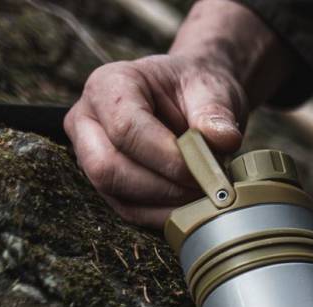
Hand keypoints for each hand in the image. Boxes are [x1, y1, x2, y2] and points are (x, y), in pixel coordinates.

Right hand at [63, 0, 289, 226]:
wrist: (194, 98)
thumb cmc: (196, 89)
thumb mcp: (212, 89)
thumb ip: (216, 113)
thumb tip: (224, 140)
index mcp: (109, 85)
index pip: (125, 128)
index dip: (167, 157)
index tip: (206, 168)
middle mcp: (88, 120)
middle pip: (107, 167)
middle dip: (164, 186)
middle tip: (208, 187)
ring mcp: (91, 154)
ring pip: (116, 193)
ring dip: (167, 204)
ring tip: (206, 194)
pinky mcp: (108, 183)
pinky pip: (130, 210)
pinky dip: (165, 215)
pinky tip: (195, 208)